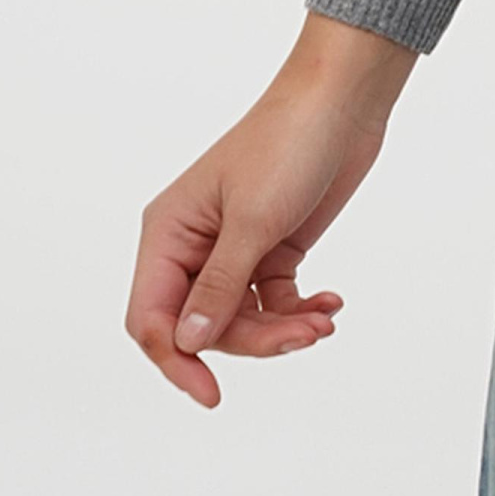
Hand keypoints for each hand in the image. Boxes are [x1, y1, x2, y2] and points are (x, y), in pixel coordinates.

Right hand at [125, 14, 415, 407]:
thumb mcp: (253, 220)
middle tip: (302, 335)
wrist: (342, 101)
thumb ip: (220, 286)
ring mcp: (235, 248)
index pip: (152, 318)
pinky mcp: (273, 246)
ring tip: (323, 320)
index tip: (212, 394)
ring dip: (281, 329)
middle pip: (204, 326)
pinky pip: (273, 300)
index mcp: (168, 233)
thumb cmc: (288, 143)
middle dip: (252, 340)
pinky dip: (298, 310)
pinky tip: (329, 303)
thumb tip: (187, 345)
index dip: (176, 361)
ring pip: (241, 319)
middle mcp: (194, 245)